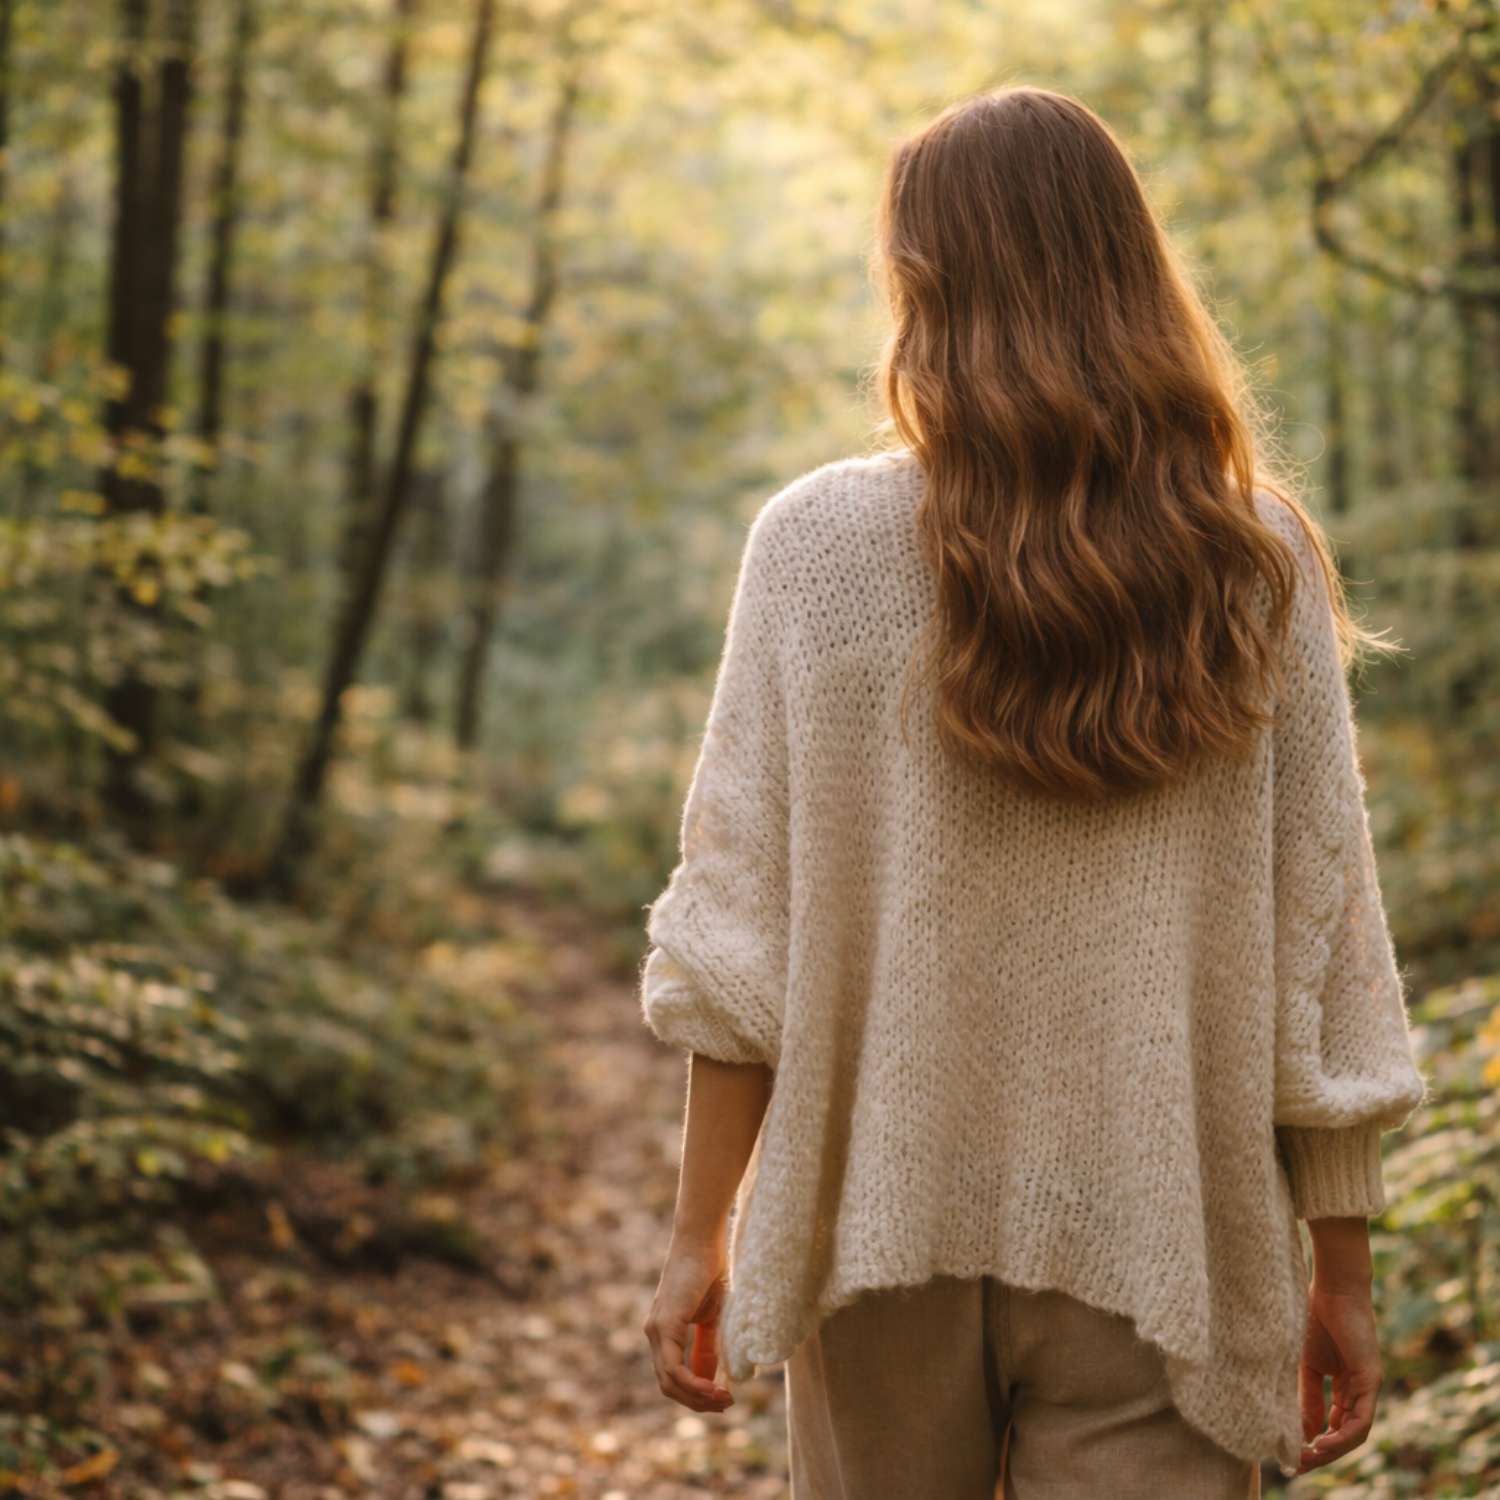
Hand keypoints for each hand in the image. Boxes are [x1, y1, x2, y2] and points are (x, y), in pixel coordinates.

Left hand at [643, 1235, 734, 1412]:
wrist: (702, 1240)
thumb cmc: (709, 1272)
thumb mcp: (711, 1318)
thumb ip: (707, 1347)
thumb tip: (713, 1378)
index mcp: (663, 1332)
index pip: (672, 1377)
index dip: (695, 1395)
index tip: (721, 1401)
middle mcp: (654, 1333)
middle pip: (668, 1386)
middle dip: (697, 1402)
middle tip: (725, 1405)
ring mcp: (656, 1329)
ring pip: (669, 1381)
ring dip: (697, 1397)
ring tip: (724, 1400)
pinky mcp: (665, 1324)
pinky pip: (673, 1368)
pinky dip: (693, 1384)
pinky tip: (713, 1388)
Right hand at [1295, 1280, 1382, 1473]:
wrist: (1331, 1288)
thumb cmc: (1314, 1315)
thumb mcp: (1305, 1363)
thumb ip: (1306, 1396)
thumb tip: (1302, 1430)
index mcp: (1343, 1384)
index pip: (1333, 1423)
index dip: (1314, 1440)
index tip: (1292, 1452)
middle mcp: (1359, 1390)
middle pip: (1345, 1434)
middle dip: (1322, 1453)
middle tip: (1298, 1465)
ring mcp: (1367, 1386)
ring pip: (1355, 1433)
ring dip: (1332, 1450)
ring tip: (1307, 1457)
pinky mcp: (1370, 1380)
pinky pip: (1360, 1420)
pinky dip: (1342, 1436)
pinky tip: (1322, 1443)